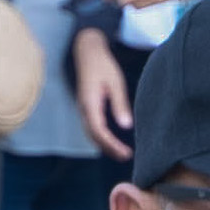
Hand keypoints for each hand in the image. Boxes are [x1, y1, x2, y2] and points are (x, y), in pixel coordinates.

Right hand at [73, 30, 133, 162]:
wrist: (87, 52)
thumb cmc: (103, 65)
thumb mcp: (116, 83)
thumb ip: (120, 104)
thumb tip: (126, 126)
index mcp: (90, 102)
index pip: (98, 130)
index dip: (111, 144)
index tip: (125, 153)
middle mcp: (83, 107)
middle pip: (93, 134)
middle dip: (108, 148)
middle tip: (126, 157)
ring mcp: (83, 107)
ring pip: (91, 131)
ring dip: (104, 144)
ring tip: (121, 153)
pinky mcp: (87, 106)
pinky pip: (92, 125)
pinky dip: (101, 136)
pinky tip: (112, 142)